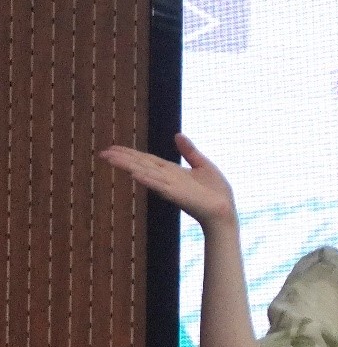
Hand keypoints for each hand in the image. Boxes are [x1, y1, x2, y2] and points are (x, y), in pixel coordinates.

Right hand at [99, 133, 236, 227]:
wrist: (225, 211)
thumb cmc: (216, 192)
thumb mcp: (203, 165)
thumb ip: (189, 151)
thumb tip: (177, 134)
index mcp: (172, 171)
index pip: (147, 159)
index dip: (130, 153)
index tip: (113, 148)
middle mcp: (168, 179)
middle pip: (141, 165)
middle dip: (123, 159)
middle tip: (102, 153)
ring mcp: (171, 187)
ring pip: (146, 174)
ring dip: (128, 166)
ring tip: (111, 159)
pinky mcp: (178, 195)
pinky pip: (160, 186)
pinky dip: (148, 180)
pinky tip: (135, 174)